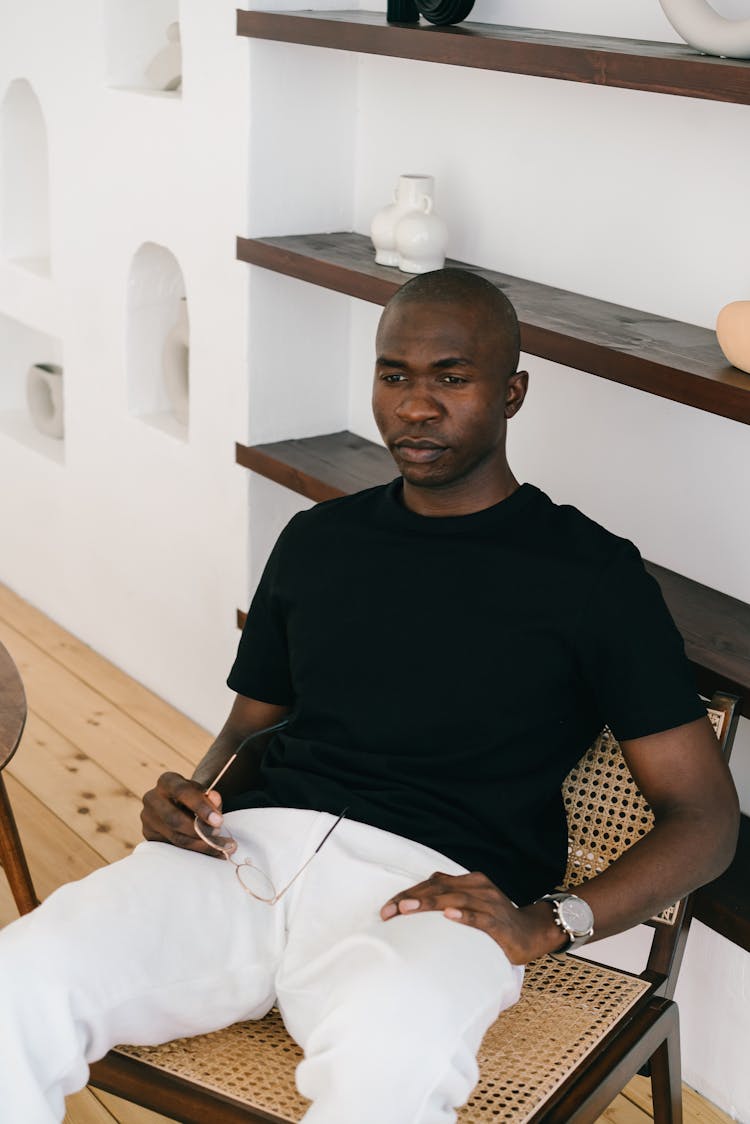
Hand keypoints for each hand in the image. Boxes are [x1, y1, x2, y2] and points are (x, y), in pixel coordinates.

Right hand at [141, 772, 236, 855]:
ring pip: (175, 837)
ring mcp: (148, 818)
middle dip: (200, 831)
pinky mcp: (149, 835)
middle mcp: (152, 798)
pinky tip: (212, 852)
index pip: (182, 792)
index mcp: (166, 781)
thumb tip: (214, 799)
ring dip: (201, 845)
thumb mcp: (203, 793)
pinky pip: (173, 848)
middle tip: (222, 838)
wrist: (179, 805)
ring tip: (222, 848)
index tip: (219, 821)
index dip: (201, 807)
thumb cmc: (194, 798)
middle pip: (175, 819)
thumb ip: (211, 796)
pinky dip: (194, 851)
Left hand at [380, 871, 564, 964]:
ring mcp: (489, 903)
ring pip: (454, 899)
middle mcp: (478, 887)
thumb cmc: (495, 920)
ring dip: (429, 902)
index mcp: (469, 881)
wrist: (531, 932)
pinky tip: (449, 915)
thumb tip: (417, 901)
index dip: (408, 893)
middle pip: (439, 887)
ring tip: (407, 908)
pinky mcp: (499, 923)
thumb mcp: (471, 904)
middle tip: (388, 911)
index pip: (433, 882)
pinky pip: (480, 917)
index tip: (386, 909)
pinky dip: (464, 915)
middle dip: (411, 898)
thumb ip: (450, 898)